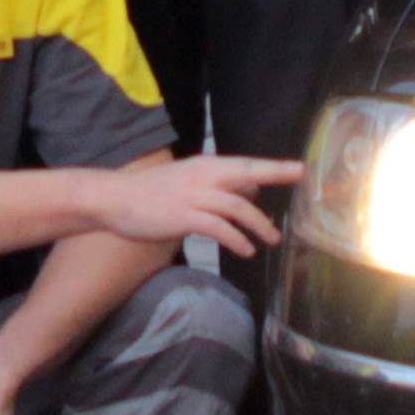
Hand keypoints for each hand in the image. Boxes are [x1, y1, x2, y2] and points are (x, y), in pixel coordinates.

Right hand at [88, 148, 305, 255]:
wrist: (114, 198)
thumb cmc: (149, 193)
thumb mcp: (187, 182)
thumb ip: (217, 187)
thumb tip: (249, 193)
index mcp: (204, 166)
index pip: (245, 165)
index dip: (272, 167)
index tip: (299, 168)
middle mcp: (202, 176)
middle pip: (246, 174)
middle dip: (275, 174)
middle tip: (300, 179)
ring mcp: (193, 196)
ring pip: (237, 207)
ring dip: (258, 224)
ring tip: (271, 239)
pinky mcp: (184, 217)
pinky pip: (219, 228)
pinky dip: (236, 239)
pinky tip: (245, 250)